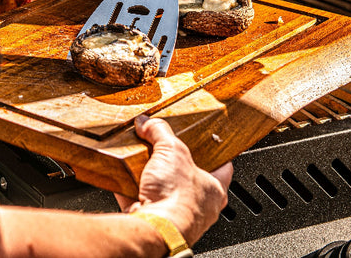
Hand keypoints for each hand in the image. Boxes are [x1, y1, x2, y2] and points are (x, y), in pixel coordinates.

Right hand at [115, 115, 232, 245]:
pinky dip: (133, 188)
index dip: (215, 154)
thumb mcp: (171, 150)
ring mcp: (175, 216)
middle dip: (174, 164)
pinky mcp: (153, 220)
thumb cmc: (176, 198)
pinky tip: (126, 176)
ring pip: (164, 190)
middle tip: (164, 151)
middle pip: (188, 178)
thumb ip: (160, 132)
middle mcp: (198, 207)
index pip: (223, 167)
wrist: (154, 226)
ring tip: (143, 160)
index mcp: (214, 189)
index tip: (209, 144)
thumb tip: (149, 123)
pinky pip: (142, 200)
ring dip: (153, 177)